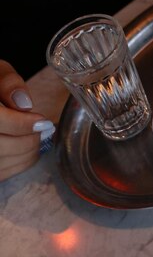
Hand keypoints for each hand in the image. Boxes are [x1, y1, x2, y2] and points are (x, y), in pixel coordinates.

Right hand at [0, 60, 54, 181]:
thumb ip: (9, 82)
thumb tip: (25, 105)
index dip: (20, 124)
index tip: (43, 121)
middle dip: (27, 141)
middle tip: (45, 131)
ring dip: (25, 155)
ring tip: (39, 138)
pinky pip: (0, 174)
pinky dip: (18, 164)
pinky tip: (29, 151)